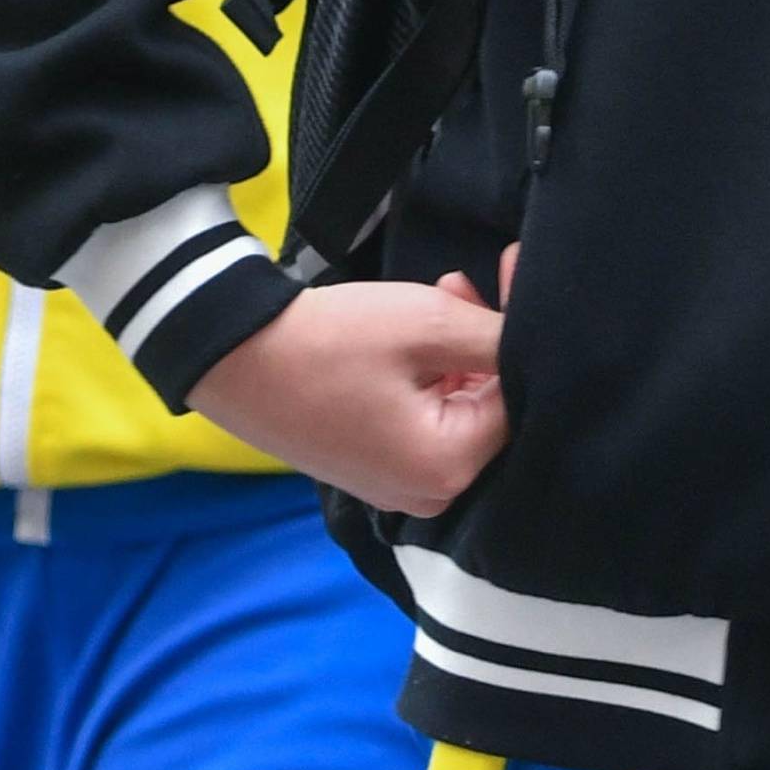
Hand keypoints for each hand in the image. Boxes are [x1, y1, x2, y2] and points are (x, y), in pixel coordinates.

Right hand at [191, 275, 505, 518]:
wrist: (231, 355)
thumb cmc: (330, 342)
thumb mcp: (425, 324)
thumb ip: (496, 337)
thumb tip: (538, 339)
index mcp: (447, 469)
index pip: (519, 401)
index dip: (521, 336)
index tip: (516, 275)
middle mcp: (429, 494)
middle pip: (490, 411)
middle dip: (488, 343)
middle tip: (471, 282)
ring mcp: (397, 486)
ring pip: (458, 413)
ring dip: (459, 354)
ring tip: (444, 292)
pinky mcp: (372, 468)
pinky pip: (423, 424)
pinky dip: (430, 378)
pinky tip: (419, 332)